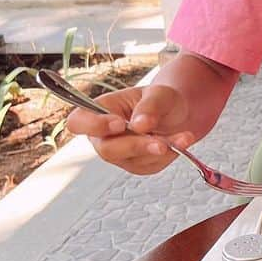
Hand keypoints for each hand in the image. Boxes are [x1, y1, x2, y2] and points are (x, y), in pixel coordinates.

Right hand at [65, 85, 196, 174]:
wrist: (178, 113)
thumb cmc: (161, 100)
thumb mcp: (160, 94)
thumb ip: (150, 106)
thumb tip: (139, 125)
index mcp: (100, 110)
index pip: (78, 122)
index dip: (93, 126)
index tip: (119, 123)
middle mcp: (103, 135)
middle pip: (107, 150)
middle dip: (137, 146)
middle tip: (161, 143)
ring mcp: (119, 153)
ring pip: (132, 161)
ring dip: (160, 150)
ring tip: (183, 137)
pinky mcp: (136, 164)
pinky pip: (149, 166)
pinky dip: (169, 156)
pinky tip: (181, 142)